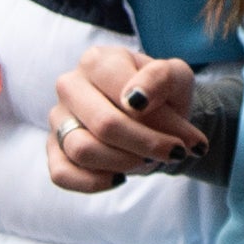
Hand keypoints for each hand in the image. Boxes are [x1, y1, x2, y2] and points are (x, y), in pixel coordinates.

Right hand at [47, 46, 199, 193]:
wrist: (152, 116)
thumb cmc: (162, 94)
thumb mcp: (176, 78)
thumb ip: (162, 77)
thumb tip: (136, 100)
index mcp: (98, 60)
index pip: (126, 95)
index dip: (163, 123)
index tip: (190, 141)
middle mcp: (70, 85)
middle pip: (104, 125)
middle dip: (146, 146)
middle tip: (175, 154)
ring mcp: (58, 117)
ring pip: (82, 150)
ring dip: (124, 163)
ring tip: (148, 161)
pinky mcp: (53, 147)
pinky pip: (61, 173)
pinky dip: (93, 182)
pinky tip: (119, 178)